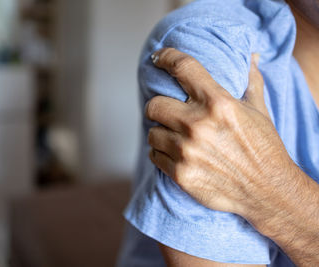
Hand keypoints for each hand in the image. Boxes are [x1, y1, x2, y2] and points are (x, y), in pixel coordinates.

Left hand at [146, 48, 297, 219]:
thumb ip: (250, 81)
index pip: (183, 68)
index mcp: (218, 103)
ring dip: (161, 133)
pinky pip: (154, 155)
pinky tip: (176, 155)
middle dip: (158, 107)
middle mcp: (198, 125)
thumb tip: (251, 56)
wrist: (267, 192)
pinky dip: (161, 154)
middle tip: (168, 113)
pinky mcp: (180, 174)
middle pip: (154, 105)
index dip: (166, 57)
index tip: (158, 57)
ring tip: (176, 138)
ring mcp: (186, 151)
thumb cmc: (264, 149)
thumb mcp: (259, 111)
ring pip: (152, 132)